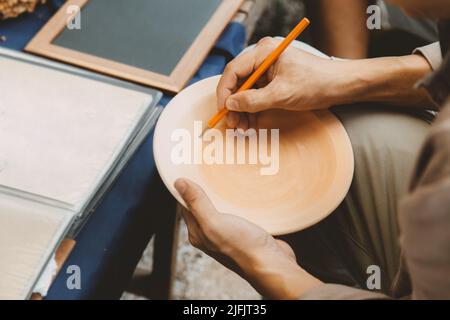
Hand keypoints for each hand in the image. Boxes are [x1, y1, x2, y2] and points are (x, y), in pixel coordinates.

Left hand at [174, 178, 322, 298]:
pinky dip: (238, 201)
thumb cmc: (242, 247)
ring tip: (226, 175)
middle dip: (205, 188)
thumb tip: (179, 183)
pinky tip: (244, 191)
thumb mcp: (214, 222)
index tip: (190, 168)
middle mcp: (211, 235)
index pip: (186, 206)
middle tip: (209, 168)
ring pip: (221, 208)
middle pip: (203, 206)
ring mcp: (229, 234)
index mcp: (198, 233)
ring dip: (223, 194)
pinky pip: (238, 212)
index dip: (187, 188)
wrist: (271, 264)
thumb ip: (197, 203)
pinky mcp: (245, 231)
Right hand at [217, 37, 346, 128]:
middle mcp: (263, 59)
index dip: (225, 92)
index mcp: (263, 53)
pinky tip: (250, 123)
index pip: (233, 71)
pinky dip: (252, 110)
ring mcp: (268, 71)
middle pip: (238, 82)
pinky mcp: (274, 82)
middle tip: (232, 123)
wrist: (340, 86)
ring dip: (242, 110)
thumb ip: (253, 100)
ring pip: (246, 92)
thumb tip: (230, 105)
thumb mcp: (281, 94)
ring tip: (241, 128)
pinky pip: (257, 96)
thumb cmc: (315, 83)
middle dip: (234, 105)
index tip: (222, 110)